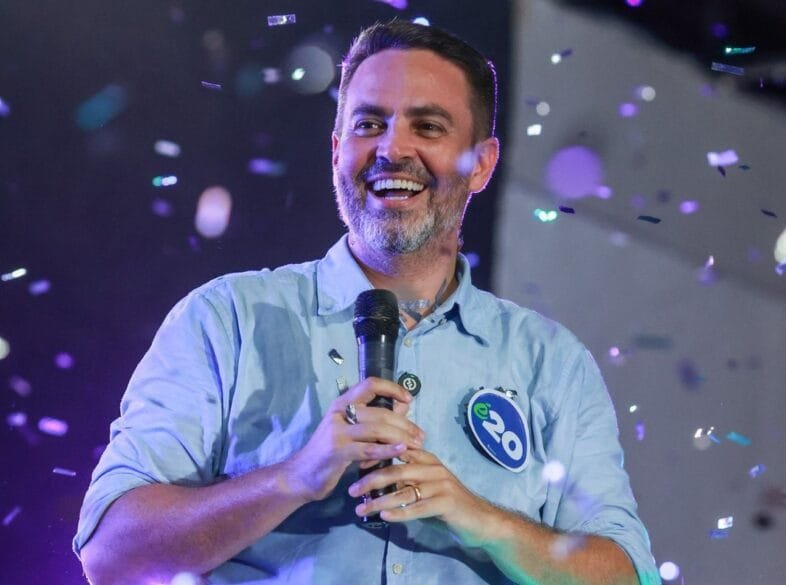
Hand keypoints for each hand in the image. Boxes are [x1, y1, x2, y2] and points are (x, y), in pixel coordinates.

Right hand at [285, 377, 424, 502]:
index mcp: (342, 403)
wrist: (300, 475)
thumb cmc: (330, 452)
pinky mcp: (337, 451)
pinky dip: (387, 450)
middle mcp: (339, 412)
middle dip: (404, 423)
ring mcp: (337, 431)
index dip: (392, 388)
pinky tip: (400, 451)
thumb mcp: (350, 431)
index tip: (408, 399)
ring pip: (377, 428)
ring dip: (400, 437)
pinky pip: (368, 449)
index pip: (370, 384)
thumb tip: (403, 407)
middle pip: (380, 411)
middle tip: (420, 435)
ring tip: (415, 445)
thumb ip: (374, 419)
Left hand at [348, 449, 495, 547]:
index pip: (398, 450)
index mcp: (427, 458)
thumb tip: (374, 478)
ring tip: (362, 509)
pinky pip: (418, 507)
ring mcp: (441, 484)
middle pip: (397, 470)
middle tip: (352, 490)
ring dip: (380, 501)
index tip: (356, 464)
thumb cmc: (447, 503)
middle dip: (372, 480)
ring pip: (404, 490)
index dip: (376, 455)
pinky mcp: (446, 502)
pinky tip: (384, 517)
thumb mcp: (426, 485)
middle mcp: (433, 467)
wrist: (480, 520)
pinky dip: (400, 512)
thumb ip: (405, 479)